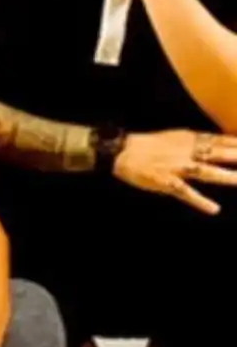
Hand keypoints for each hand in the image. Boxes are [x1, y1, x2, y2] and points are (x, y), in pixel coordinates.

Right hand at [113, 128, 236, 213]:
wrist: (122, 151)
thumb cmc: (149, 145)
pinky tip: (213, 209)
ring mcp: (176, 167)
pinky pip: (185, 191)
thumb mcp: (175, 137)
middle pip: (216, 153)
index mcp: (188, 139)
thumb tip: (220, 142)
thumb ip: (198, 141)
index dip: (235, 142)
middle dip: (235, 154)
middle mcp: (185, 151)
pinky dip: (199, 201)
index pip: (219, 140)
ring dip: (223, 176)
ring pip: (203, 171)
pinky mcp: (166, 181)